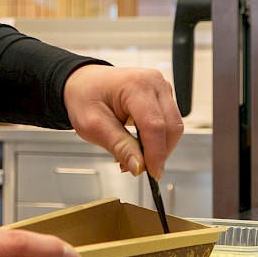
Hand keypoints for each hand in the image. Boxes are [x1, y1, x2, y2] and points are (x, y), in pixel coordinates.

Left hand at [62, 64, 183, 178]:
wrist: (83, 83)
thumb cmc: (85, 97)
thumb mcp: (93, 126)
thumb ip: (119, 146)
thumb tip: (139, 166)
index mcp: (135, 85)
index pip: (154, 124)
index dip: (155, 153)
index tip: (152, 173)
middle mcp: (153, 82)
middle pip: (171, 126)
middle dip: (159, 153)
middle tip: (140, 168)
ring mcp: (161, 88)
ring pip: (173, 126)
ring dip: (159, 148)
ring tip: (135, 156)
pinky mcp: (164, 96)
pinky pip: (169, 123)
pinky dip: (158, 139)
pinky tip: (140, 145)